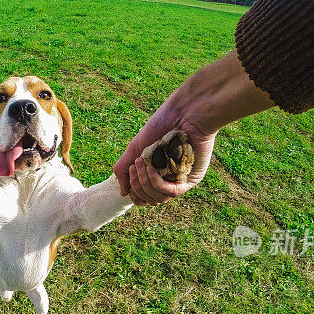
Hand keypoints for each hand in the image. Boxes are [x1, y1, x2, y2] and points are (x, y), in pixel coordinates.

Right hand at [114, 50, 273, 206]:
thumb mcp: (136, 149)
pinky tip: (152, 169)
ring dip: (144, 183)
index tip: (130, 169)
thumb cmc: (161, 125)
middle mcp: (168, 180)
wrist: (184, 112)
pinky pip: (171, 193)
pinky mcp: (191, 180)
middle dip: (136, 185)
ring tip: (142, 164)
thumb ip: (124, 170)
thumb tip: (123, 194)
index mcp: (155, 174)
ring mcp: (180, 181)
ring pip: (158, 199)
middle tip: (135, 165)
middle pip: (148, 200)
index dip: (132, 190)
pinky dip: (156, 183)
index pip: (141, 196)